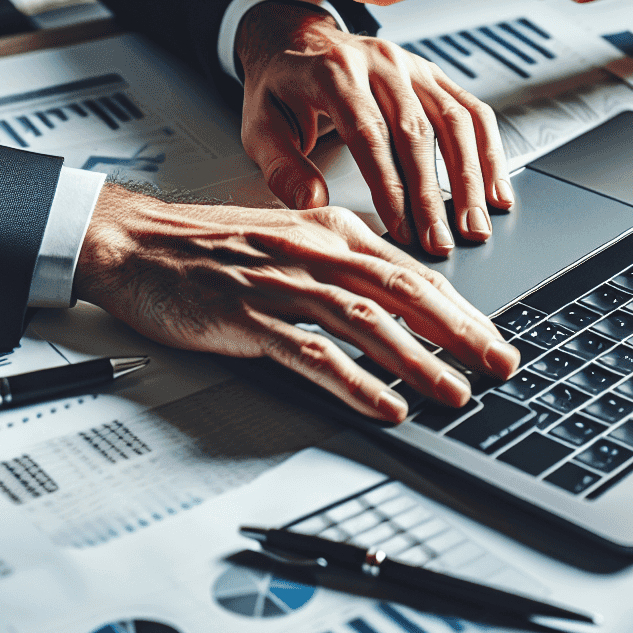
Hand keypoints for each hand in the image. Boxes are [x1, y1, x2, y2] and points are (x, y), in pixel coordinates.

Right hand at [75, 182, 519, 421]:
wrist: (133, 243)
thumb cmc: (206, 247)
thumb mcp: (286, 241)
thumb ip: (339, 264)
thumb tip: (396, 299)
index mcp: (327, 230)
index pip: (409, 269)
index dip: (459, 307)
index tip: (493, 337)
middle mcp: (311, 251)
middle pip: (402, 291)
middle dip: (459, 331)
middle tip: (499, 363)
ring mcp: (279, 283)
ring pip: (365, 321)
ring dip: (416, 359)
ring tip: (453, 391)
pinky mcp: (247, 316)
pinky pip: (312, 351)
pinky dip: (354, 380)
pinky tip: (383, 403)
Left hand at [236, 2, 513, 256]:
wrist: (296, 39)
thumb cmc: (280, 88)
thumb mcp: (258, 125)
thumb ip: (281, 165)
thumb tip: (313, 203)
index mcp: (334, 72)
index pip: (369, 134)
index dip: (390, 185)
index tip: (402, 229)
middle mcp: (380, 62)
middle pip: (417, 132)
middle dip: (432, 194)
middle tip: (441, 242)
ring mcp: (412, 65)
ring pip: (455, 121)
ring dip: (470, 178)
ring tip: (473, 225)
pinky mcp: (433, 74)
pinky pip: (472, 110)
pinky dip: (489, 152)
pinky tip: (495, 190)